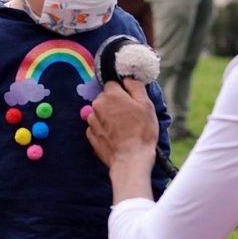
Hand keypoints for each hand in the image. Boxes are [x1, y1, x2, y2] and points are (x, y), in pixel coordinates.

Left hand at [86, 78, 157, 202]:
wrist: (131, 160)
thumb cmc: (142, 132)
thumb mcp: (146, 105)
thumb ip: (136, 87)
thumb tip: (127, 78)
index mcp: (111, 95)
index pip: (112, 83)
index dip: (123, 91)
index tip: (131, 100)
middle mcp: (97, 105)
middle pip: (105, 97)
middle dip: (115, 103)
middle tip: (129, 115)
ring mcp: (92, 121)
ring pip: (101, 111)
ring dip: (109, 116)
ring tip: (124, 128)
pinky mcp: (90, 135)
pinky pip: (97, 125)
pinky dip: (105, 128)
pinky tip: (116, 136)